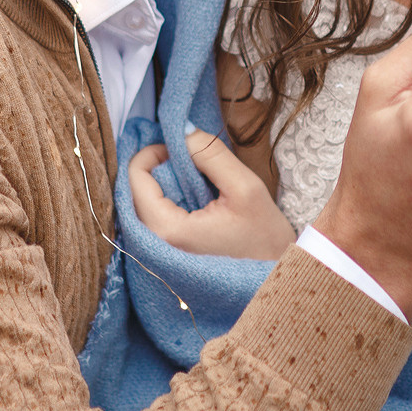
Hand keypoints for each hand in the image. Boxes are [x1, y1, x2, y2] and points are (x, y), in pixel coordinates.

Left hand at [129, 127, 296, 260]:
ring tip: (202, 183)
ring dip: (169, 183)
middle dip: (163, 167)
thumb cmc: (265, 240)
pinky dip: (172, 199)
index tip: (183, 146)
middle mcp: (152, 246)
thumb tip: (182, 130)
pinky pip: (156, 215)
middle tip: (195, 162)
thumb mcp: (245, 188)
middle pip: (137, 188)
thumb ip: (210, 154)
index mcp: (167, 232)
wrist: (276, 280)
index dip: (155, 151)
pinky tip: (199, 200)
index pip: (135, 176)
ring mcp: (157, 252)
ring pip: (146, 201)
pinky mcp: (167, 253)